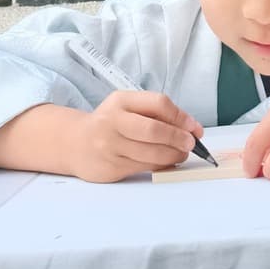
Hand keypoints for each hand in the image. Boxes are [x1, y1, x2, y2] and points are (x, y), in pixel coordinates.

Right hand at [67, 90, 203, 182]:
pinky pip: (144, 167)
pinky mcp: (112, 167)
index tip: (194, 128)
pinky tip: (168, 162)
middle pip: (155, 130)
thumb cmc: (109, 123)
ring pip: (152, 153)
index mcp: (121, 101)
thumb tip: (190, 127)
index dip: (180, 117)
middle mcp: (113, 122)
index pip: (158, 103)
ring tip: (182, 154)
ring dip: (174, 155)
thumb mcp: (126, 107)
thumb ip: (154, 113)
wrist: (75, 143)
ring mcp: (111, 146)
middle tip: (191, 144)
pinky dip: (162, 165)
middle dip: (179, 138)